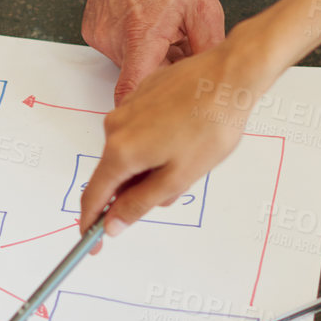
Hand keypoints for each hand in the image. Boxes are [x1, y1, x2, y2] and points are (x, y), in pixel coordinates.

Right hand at [79, 31, 275, 237]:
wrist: (229, 77)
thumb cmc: (210, 125)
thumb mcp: (179, 177)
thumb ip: (140, 203)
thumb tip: (112, 224)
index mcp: (121, 151)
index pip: (94, 196)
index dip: (92, 222)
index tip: (92, 244)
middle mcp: (115, 127)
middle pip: (114, 173)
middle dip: (137, 189)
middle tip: (175, 187)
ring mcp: (126, 109)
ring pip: (130, 152)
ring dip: (150, 165)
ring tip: (189, 155)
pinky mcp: (140, 96)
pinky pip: (139, 131)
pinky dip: (156, 142)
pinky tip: (185, 135)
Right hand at [83, 0, 225, 102]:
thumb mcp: (204, 8)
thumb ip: (207, 51)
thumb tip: (211, 80)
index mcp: (142, 34)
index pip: (132, 92)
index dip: (140, 114)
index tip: (145, 129)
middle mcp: (114, 35)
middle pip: (138, 75)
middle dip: (162, 68)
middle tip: (181, 43)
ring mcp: (99, 30)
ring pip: (129, 60)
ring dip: (149, 51)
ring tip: (165, 22)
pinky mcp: (92, 25)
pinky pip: (117, 44)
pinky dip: (133, 38)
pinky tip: (146, 14)